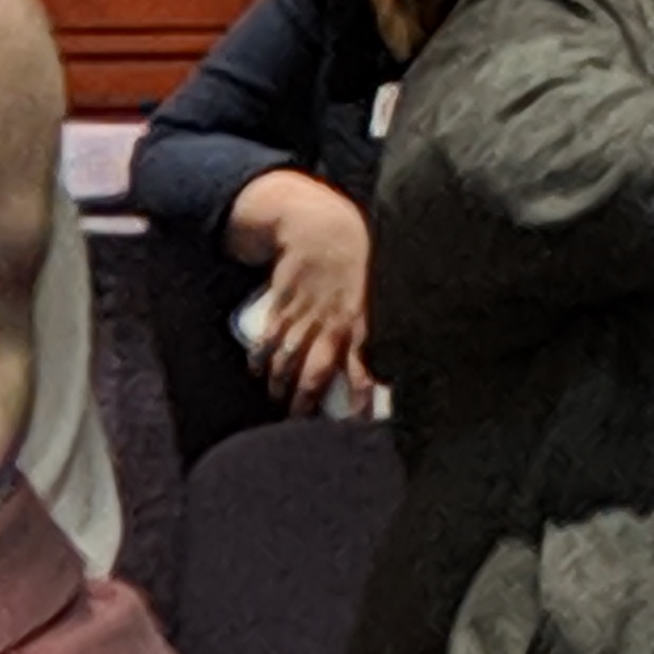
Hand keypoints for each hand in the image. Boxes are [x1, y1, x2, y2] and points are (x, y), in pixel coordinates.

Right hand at [233, 173, 371, 416]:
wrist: (320, 228)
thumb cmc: (359, 258)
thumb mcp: (382, 288)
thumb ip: (383, 322)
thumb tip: (395, 355)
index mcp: (360, 323)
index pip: (362, 370)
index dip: (359, 399)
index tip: (357, 422)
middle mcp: (330, 325)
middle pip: (314, 374)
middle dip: (306, 402)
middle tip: (300, 425)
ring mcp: (302, 317)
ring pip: (288, 360)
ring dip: (281, 384)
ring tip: (278, 401)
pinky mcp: (281, 307)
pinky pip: (268, 339)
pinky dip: (260, 357)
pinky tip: (257, 371)